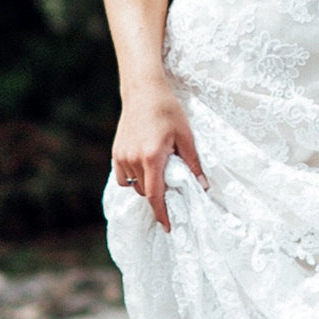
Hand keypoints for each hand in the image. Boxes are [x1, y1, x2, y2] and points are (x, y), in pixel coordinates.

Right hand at [112, 85, 207, 231]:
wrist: (143, 91)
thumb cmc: (168, 110)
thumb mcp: (186, 136)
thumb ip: (193, 163)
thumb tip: (203, 186)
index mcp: (152, 157)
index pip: (155, 195)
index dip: (162, 213)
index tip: (168, 227)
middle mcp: (134, 159)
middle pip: (145, 192)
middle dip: (158, 196)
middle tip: (172, 190)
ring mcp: (122, 156)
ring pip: (134, 185)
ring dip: (146, 186)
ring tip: (159, 173)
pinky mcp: (116, 152)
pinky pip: (122, 177)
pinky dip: (133, 179)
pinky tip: (144, 169)